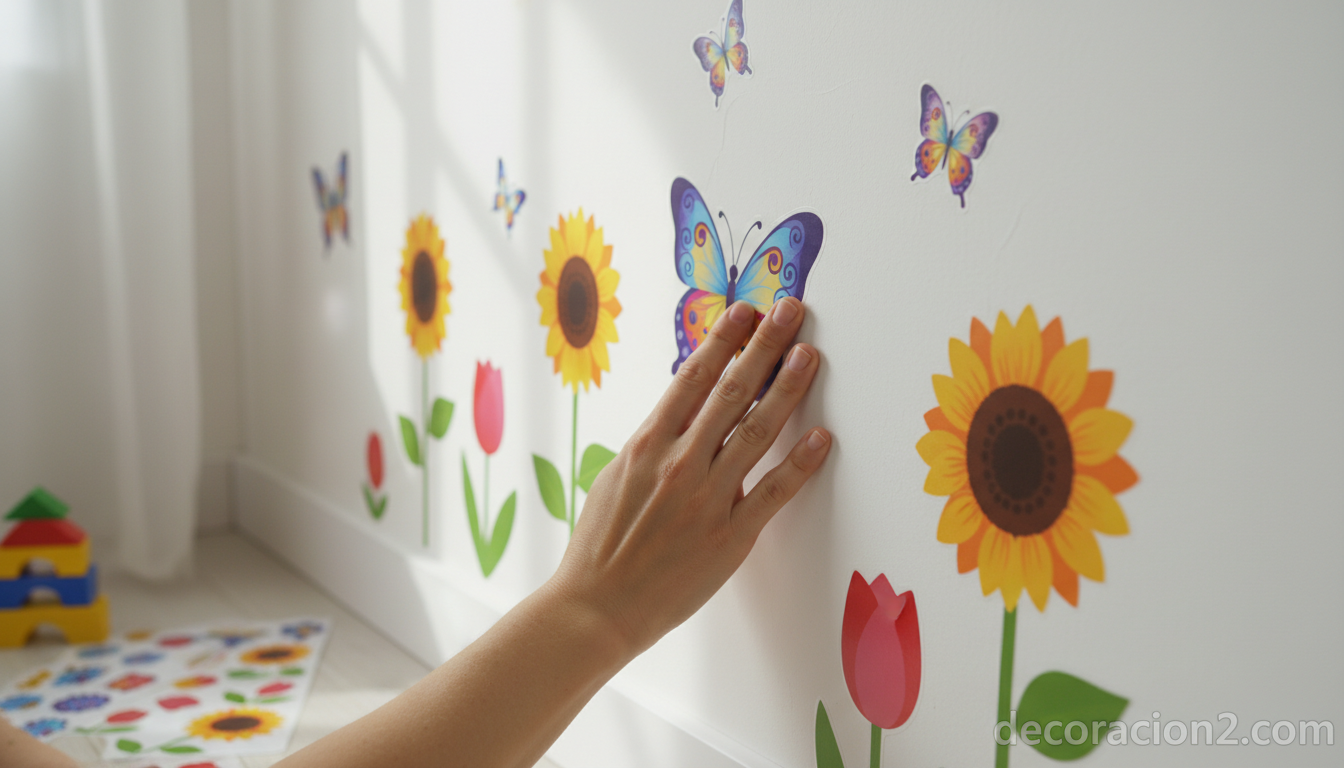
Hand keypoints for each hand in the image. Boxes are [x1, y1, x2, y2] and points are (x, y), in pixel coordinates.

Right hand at [551, 296, 830, 657]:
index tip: (745, 310)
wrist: (597, 606)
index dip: (723, 339)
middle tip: (790, 310)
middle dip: (763, 346)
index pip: (692, 377)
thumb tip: (680, 407)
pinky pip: (773, 493)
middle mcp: (679, 463)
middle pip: (730, 392)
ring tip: (809, 356)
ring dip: (787, 390)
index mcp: (647, 444)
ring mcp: (707, 499)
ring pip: (756, 432)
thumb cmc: (601, 543)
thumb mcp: (616, 476)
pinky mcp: (730, 537)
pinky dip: (799, 465)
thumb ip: (652, 442)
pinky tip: (822, 439)